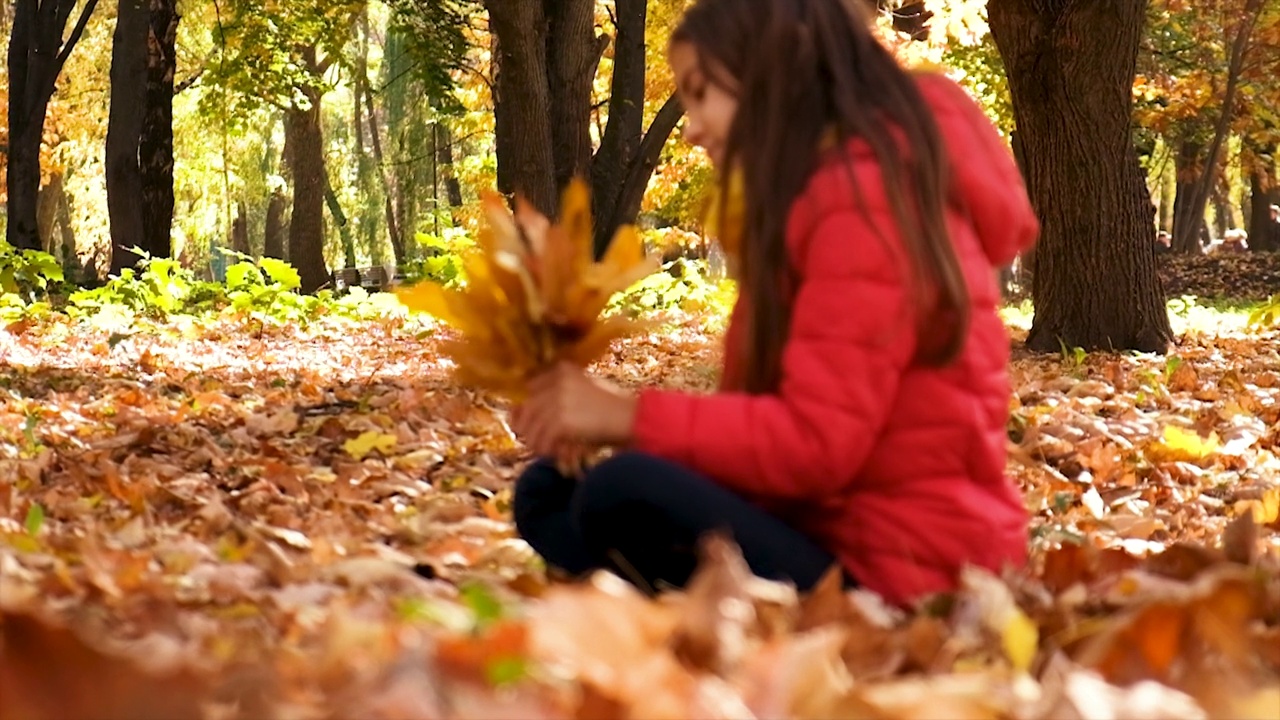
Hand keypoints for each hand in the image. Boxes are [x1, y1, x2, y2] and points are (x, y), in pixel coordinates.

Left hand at [511, 361, 637, 457]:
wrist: (630, 417)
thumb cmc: (611, 407)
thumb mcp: (583, 390)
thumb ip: (558, 395)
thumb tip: (525, 413)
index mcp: (562, 370)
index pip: (530, 388)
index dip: (524, 407)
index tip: (524, 421)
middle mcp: (557, 382)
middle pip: (527, 407)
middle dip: (525, 426)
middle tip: (531, 440)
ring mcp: (558, 400)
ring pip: (532, 426)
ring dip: (536, 441)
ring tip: (543, 450)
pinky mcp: (562, 421)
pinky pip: (543, 439)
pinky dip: (546, 449)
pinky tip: (553, 453)